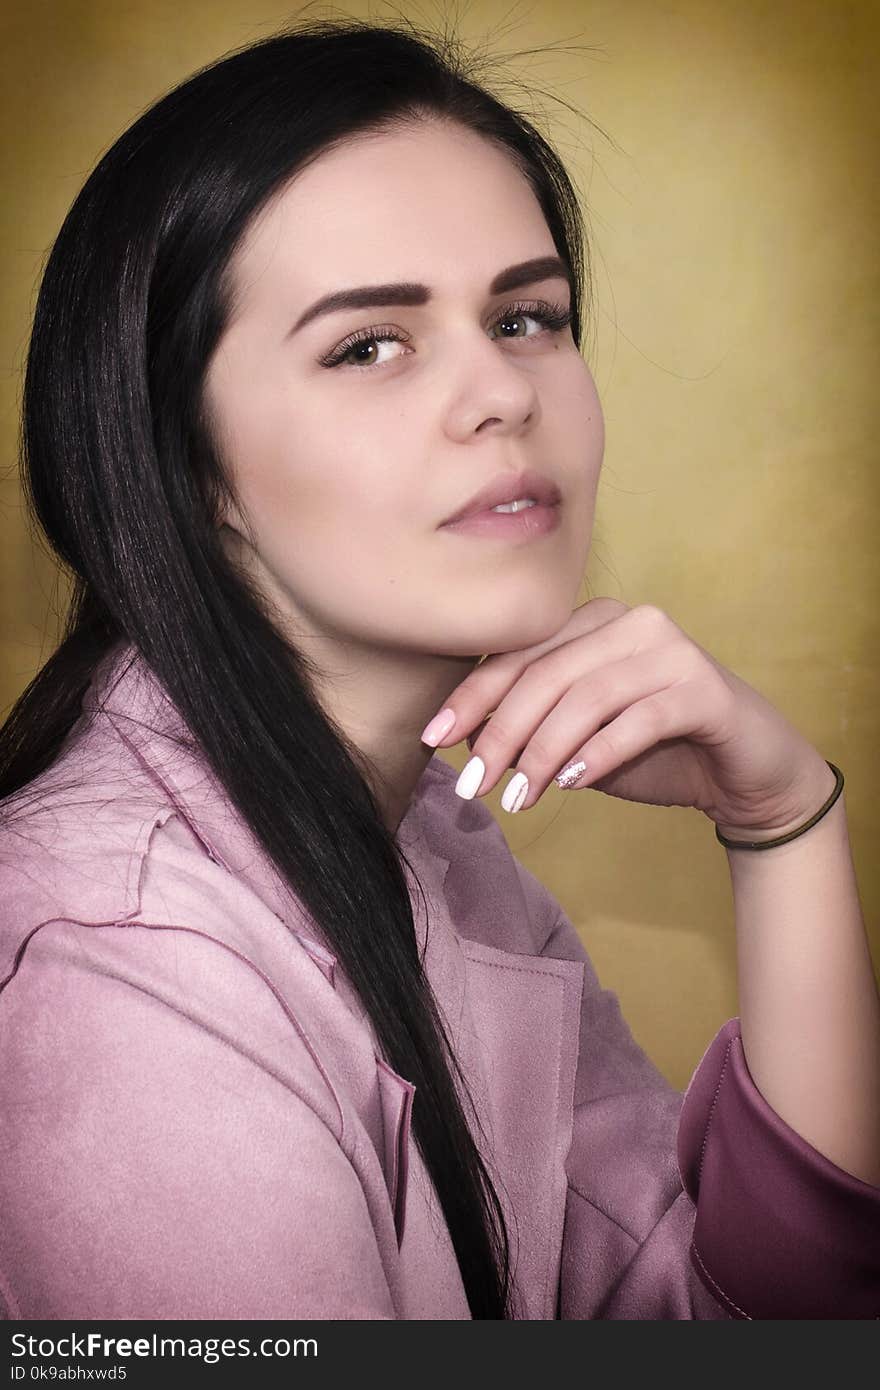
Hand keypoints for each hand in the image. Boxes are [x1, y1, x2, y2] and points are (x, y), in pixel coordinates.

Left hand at [420, 598, 834, 834]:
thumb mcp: (580, 743)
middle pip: (547, 674)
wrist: (745, 775)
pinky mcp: (705, 689)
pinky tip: (572, 785)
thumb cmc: (656, 753)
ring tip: (517, 799)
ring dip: (544, 752)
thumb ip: (533, 732)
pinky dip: (598, 753)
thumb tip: (468, 744)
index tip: (433, 739)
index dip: (472, 696)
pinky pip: (638, 720)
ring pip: (587, 697)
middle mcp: (632, 623)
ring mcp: (672, 651)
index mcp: (594, 622)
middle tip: (472, 785)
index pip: (520, 654)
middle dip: (500, 732)